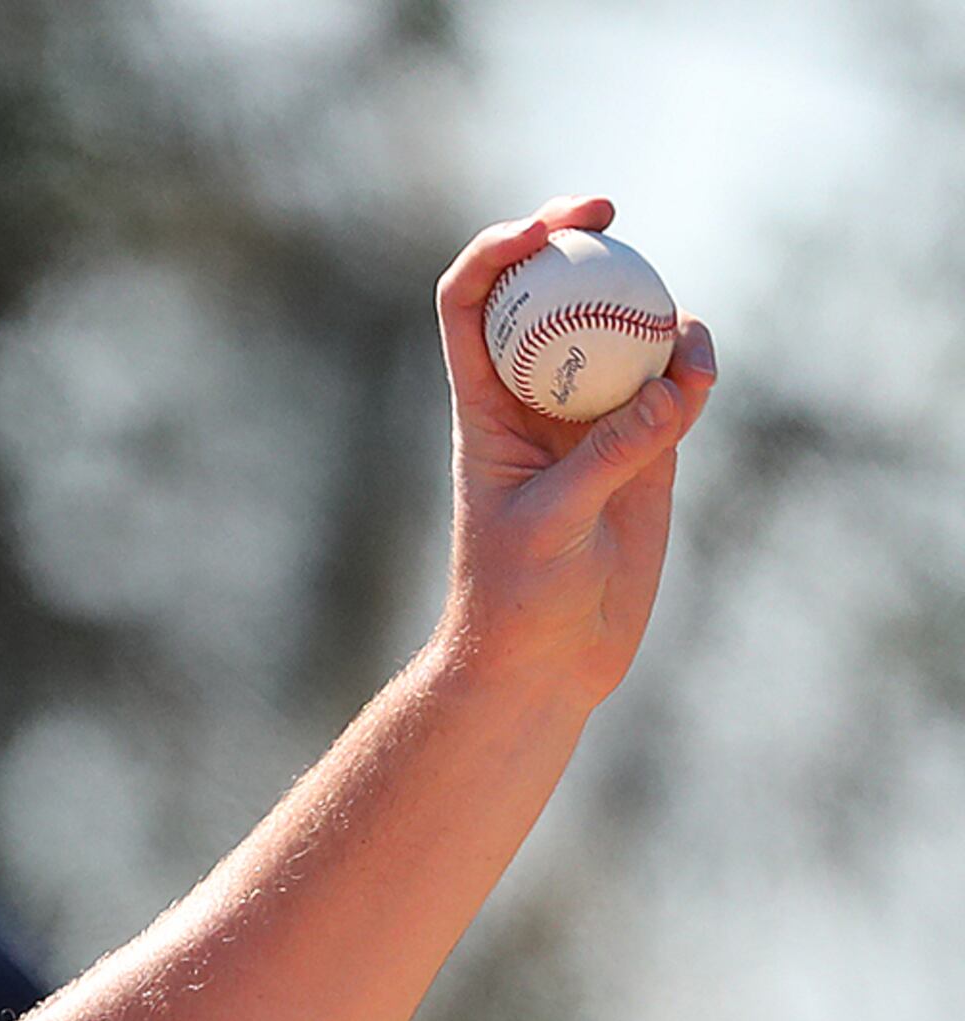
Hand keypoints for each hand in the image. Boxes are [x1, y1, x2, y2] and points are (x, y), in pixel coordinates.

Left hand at [434, 196, 717, 710]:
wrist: (544, 662)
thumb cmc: (515, 603)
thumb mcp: (552, 526)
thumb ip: (610, 455)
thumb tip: (672, 384)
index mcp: (484, 407)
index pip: (469, 305)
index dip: (494, 252)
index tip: (541, 228)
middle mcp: (534, 399)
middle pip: (549, 292)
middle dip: (573, 237)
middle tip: (611, 209)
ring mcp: (592, 418)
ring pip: (622, 328)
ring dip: (651, 308)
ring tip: (685, 345)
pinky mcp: (644, 447)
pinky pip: (672, 382)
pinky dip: (691, 364)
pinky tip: (700, 374)